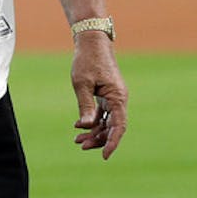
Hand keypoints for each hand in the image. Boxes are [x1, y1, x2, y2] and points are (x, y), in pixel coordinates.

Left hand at [71, 34, 126, 158]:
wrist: (92, 41)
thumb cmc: (87, 60)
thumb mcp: (82, 83)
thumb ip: (85, 105)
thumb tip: (85, 126)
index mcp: (117, 97)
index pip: (119, 126)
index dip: (112, 142)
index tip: (104, 156)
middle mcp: (118, 99)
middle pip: (113, 127)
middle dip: (98, 139)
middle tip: (81, 146)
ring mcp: (113, 97)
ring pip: (107, 122)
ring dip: (94, 132)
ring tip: (77, 140)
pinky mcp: (107, 95)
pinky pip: (103, 114)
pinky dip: (92, 122)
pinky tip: (78, 126)